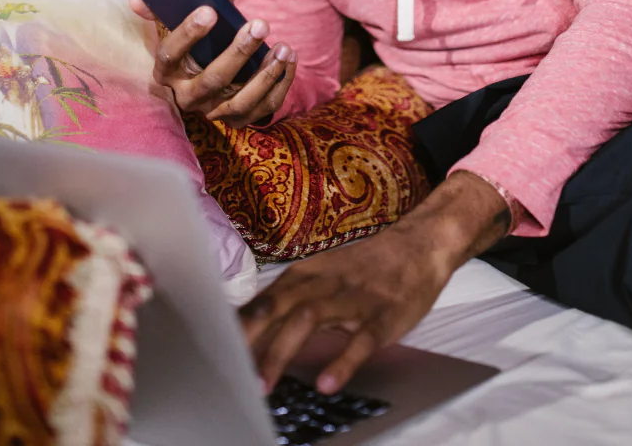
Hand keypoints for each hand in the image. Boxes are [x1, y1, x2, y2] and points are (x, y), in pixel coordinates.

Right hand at [127, 0, 296, 127]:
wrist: (212, 74)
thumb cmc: (195, 44)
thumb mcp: (175, 26)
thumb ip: (156, 8)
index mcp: (167, 72)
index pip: (169, 55)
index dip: (187, 34)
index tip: (210, 10)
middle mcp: (187, 97)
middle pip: (212, 80)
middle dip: (238, 52)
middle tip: (261, 24)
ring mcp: (214, 111)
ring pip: (241, 101)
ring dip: (266, 75)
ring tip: (282, 47)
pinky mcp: (239, 119)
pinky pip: (265, 108)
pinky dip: (281, 84)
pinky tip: (290, 58)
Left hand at [238, 171, 510, 392]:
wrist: (420, 246)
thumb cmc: (367, 267)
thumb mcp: (324, 275)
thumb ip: (291, 298)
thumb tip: (249, 325)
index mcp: (306, 274)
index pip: (263, 299)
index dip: (237, 326)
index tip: (212, 350)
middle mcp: (324, 282)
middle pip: (277, 308)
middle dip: (249, 339)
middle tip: (228, 371)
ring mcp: (353, 298)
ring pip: (309, 321)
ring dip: (282, 353)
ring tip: (264, 386)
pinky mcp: (383, 316)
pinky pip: (360, 340)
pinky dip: (342, 362)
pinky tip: (326, 384)